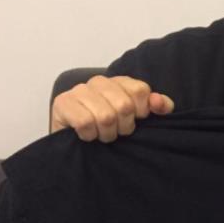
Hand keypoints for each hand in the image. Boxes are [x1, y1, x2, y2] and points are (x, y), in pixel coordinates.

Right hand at [50, 75, 173, 142]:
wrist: (73, 140)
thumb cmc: (108, 128)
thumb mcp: (136, 117)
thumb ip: (155, 107)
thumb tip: (160, 103)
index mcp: (119, 82)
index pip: (140, 91)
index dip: (141, 112)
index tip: (135, 121)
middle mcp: (99, 82)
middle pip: (124, 105)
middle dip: (124, 127)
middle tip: (117, 132)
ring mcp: (79, 91)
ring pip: (105, 116)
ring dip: (107, 134)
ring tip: (102, 135)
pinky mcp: (62, 103)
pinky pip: (85, 123)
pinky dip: (90, 135)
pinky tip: (88, 135)